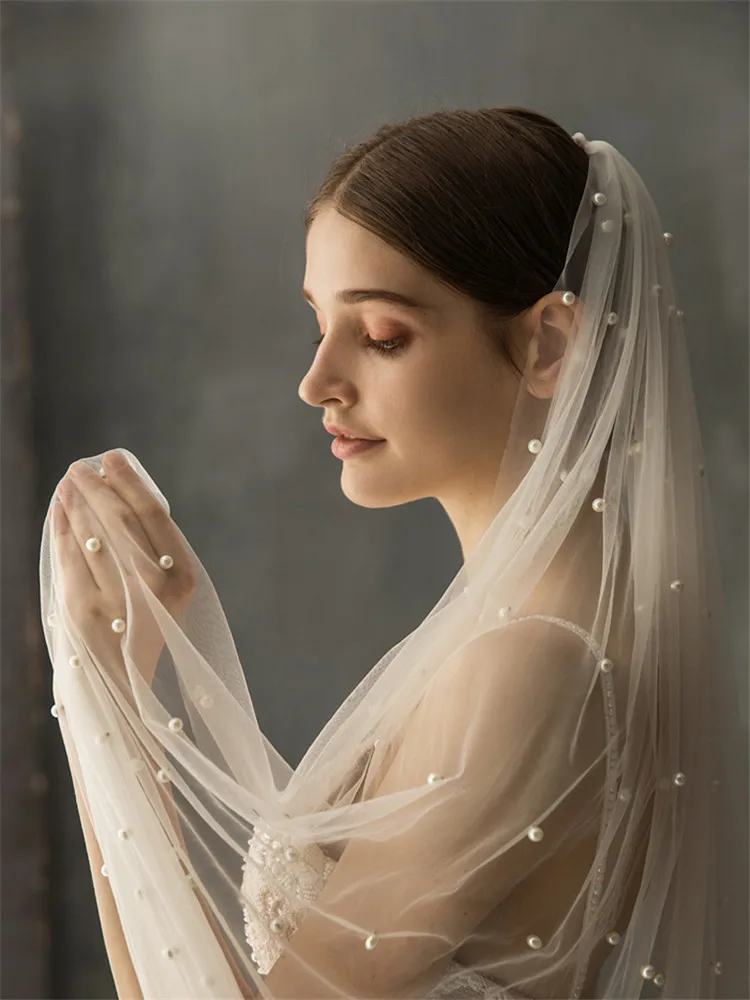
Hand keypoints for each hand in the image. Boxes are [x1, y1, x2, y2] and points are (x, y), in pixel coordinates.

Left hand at [49, 450, 196, 704]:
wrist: (122, 686)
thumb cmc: (145, 627)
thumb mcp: (166, 592)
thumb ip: (151, 551)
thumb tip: (116, 493)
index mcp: (183, 579)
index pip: (154, 515)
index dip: (130, 482)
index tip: (112, 459)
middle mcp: (152, 588)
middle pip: (120, 520)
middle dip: (97, 487)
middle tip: (81, 466)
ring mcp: (115, 600)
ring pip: (91, 534)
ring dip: (76, 502)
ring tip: (69, 483)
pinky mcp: (81, 612)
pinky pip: (68, 556)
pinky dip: (61, 528)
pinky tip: (59, 510)